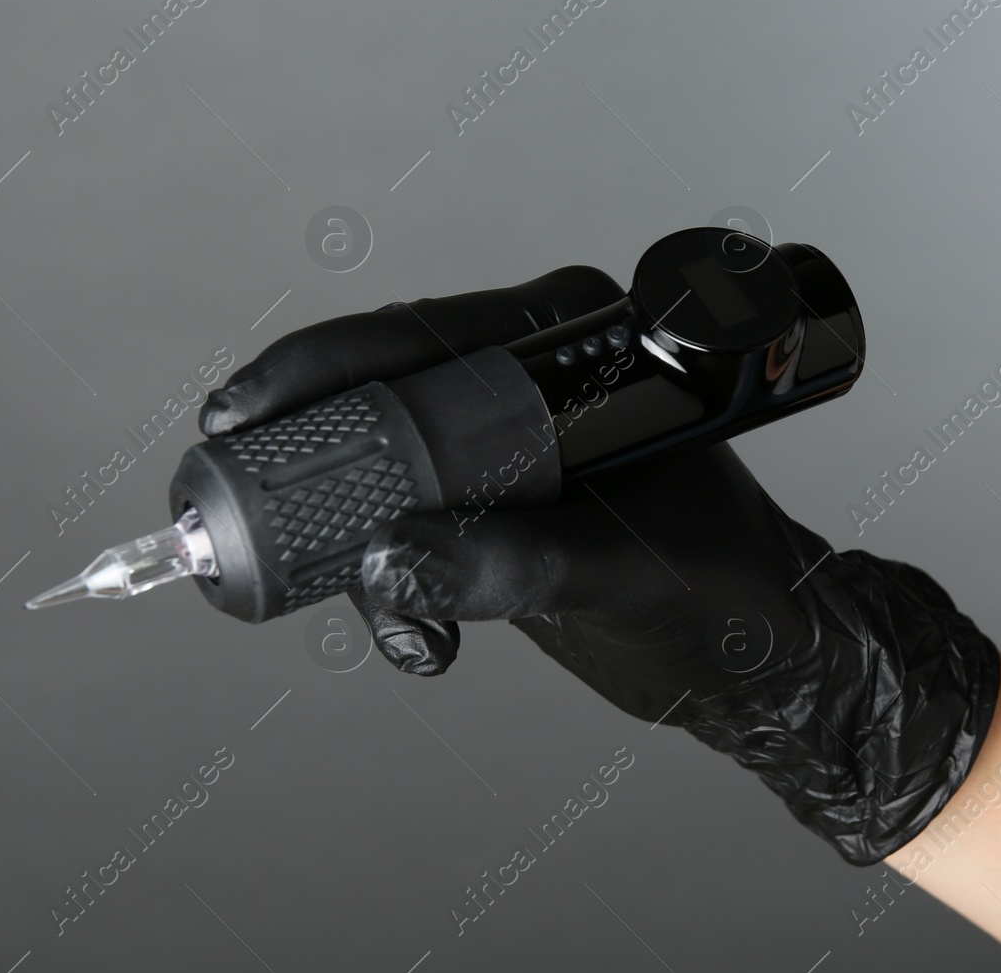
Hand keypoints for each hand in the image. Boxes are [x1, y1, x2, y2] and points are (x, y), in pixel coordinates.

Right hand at [203, 266, 999, 864]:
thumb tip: (396, 557)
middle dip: (315, 452)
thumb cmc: (728, 596)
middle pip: (385, 393)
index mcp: (579, 349)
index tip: (245, 410)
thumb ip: (517, 561)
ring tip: (377, 613)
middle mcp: (538, 381)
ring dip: (355, 541)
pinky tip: (415, 634)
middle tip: (238, 493)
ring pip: (386, 465)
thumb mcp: (625, 572)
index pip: (425, 335)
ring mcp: (514, 445)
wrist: (763, 665)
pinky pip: (412, 521)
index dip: (322, 366)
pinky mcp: (501, 505)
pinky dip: (392, 580)